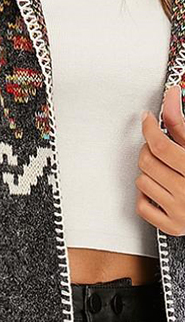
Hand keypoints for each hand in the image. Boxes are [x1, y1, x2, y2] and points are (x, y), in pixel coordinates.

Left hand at [136, 85, 184, 235]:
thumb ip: (180, 122)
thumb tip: (170, 95)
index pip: (161, 146)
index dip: (150, 128)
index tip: (148, 119)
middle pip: (147, 161)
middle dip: (148, 148)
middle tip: (159, 145)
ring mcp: (180, 212)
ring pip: (142, 181)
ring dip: (149, 171)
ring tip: (167, 169)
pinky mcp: (172, 226)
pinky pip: (141, 206)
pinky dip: (146, 195)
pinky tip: (160, 188)